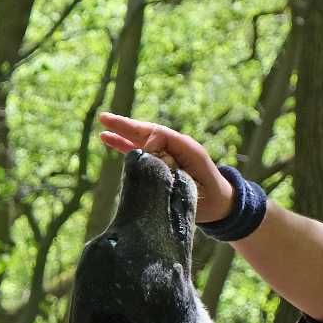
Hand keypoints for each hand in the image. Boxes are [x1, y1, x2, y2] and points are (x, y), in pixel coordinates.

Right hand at [97, 112, 234, 223]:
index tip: (143, 159)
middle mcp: (176, 146)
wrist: (219, 204)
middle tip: (104, 118)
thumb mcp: (194, 189)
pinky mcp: (160, 162)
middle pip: (148, 131)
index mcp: (187, 149)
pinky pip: (139, 150)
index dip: (147, 143)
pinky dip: (124, 145)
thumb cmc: (210, 198)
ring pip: (141, 139)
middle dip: (126, 126)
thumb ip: (175, 175)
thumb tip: (150, 165)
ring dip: (122, 132)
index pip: (161, 136)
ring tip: (103, 125)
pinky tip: (108, 139)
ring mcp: (167, 153)